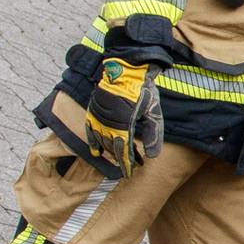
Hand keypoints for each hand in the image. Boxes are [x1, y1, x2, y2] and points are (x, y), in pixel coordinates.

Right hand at [81, 59, 164, 178]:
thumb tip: (152, 156)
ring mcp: (99, 117)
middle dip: (122, 159)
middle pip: (113, 148)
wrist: (127, 70)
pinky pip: (90, 130)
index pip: (124, 151)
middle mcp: (108, 124)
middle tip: (131, 166)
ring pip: (102, 141)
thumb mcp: (153, 113)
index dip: (126, 164)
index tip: (129, 173)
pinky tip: (96, 152)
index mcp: (124, 125)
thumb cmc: (143, 90)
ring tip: (118, 159)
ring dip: (110, 152)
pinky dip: (93, 142)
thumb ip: (153, 134)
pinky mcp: (93, 110)